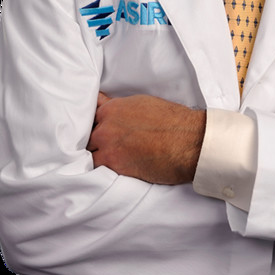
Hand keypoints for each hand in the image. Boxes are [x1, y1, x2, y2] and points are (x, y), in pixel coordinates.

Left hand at [87, 93, 205, 183]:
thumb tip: (103, 103)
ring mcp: (107, 145)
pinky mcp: (114, 165)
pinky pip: (97, 169)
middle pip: (86, 137)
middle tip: (105, 148)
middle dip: (94, 142)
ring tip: (108, 161)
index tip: (98, 132)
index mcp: (112, 108)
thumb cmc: (171, 120)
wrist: (187, 140)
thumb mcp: (142, 103)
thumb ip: (119, 107)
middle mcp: (105, 125)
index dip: (94, 126)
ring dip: (96, 157)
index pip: (88, 117)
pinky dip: (100, 171)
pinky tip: (107, 172)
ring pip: (89, 154)